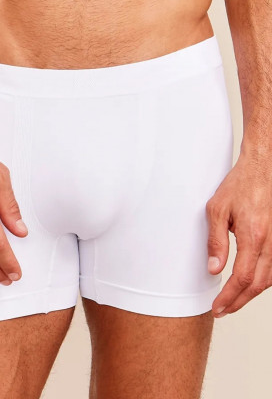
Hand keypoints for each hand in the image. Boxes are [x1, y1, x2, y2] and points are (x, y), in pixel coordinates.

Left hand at [206, 150, 271, 317]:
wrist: (262, 169)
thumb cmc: (238, 186)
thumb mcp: (217, 210)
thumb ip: (216, 241)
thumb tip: (214, 269)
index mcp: (253, 235)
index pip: (242, 277)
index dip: (229, 296)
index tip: (217, 307)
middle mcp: (271, 241)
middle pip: (257, 283)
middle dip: (239, 301)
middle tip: (222, 310)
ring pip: (270, 278)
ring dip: (251, 294)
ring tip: (233, 301)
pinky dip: (263, 281)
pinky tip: (251, 284)